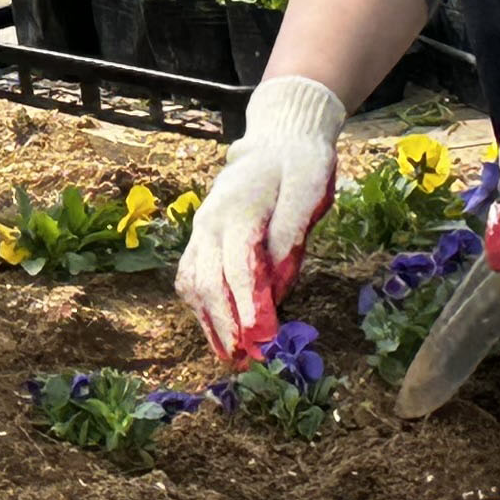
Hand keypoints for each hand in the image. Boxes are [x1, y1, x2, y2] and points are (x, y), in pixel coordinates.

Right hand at [179, 76, 347, 358]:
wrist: (278, 137)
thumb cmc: (300, 164)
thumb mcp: (309, 190)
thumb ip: (290, 236)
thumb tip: (275, 286)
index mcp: (238, 211)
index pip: (238, 270)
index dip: (249, 309)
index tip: (263, 341)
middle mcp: (210, 223)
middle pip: (208, 283)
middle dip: (227, 327)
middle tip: (247, 361)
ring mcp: (201, 230)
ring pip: (193, 284)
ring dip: (209, 323)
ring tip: (230, 357)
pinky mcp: (202, 238)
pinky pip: (191, 277)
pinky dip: (200, 308)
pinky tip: (217, 331)